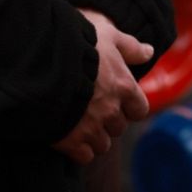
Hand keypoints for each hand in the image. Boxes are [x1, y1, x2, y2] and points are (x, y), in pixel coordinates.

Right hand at [51, 9, 153, 164]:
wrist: (42, 62)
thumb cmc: (77, 45)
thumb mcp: (107, 36)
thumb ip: (130, 46)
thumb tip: (149, 51)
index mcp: (123, 87)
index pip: (139, 110)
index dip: (129, 106)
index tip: (116, 100)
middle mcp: (111, 110)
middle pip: (118, 127)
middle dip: (108, 120)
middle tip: (92, 107)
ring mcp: (92, 127)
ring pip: (103, 145)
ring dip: (94, 137)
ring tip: (79, 122)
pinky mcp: (72, 140)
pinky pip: (84, 155)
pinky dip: (79, 149)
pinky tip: (69, 134)